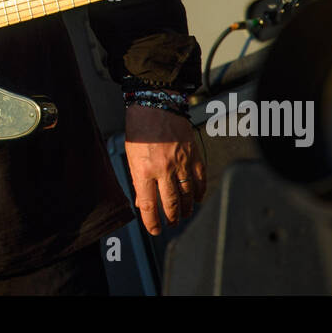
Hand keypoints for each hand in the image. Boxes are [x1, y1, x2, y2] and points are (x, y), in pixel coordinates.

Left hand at [124, 103, 206, 235]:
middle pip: (171, 204)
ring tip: (183, 215)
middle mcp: (164, 169)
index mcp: (144, 170)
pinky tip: (196, 199)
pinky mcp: (194, 156)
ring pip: (187, 196)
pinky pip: (200, 180)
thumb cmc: (140, 127)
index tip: (154, 230)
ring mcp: (181, 163)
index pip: (149, 205)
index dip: (152, 223)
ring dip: (186, 209)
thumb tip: (142, 202)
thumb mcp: (131, 155)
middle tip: (170, 223)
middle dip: (171, 219)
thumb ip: (138, 180)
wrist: (157, 102)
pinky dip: (199, 193)